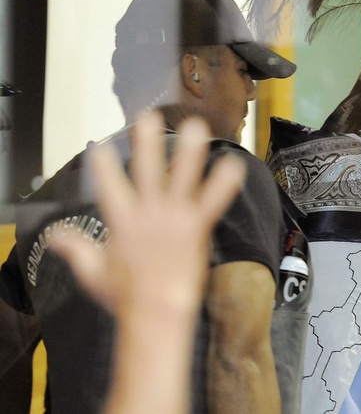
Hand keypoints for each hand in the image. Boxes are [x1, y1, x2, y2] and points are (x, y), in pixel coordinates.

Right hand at [50, 111, 245, 317]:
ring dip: (188, 152)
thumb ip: (75, 249)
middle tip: (148, 117)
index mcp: (122, 221)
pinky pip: (213, 202)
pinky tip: (235, 165)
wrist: (156, 312)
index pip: (108, 185)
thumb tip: (54, 235)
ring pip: (182, 178)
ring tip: (196, 126)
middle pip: (146, 171)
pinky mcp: (197, 228)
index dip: (102, 165)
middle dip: (146, 143)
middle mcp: (148, 214)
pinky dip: (223, 184)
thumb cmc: (125, 296)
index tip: (98, 145)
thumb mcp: (93, 272)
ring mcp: (174, 219)